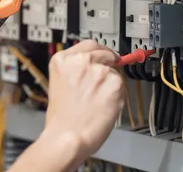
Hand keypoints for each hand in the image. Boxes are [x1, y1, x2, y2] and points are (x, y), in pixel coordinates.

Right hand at [43, 40, 123, 162]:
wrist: (67, 137)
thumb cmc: (62, 119)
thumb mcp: (59, 84)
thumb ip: (75, 70)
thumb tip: (94, 65)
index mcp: (63, 60)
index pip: (89, 44)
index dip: (99, 51)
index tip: (105, 55)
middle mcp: (81, 61)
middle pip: (105, 52)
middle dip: (108, 64)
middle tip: (104, 81)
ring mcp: (99, 71)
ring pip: (114, 71)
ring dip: (111, 83)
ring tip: (98, 102)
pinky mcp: (114, 84)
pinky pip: (122, 86)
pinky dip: (118, 96)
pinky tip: (105, 106)